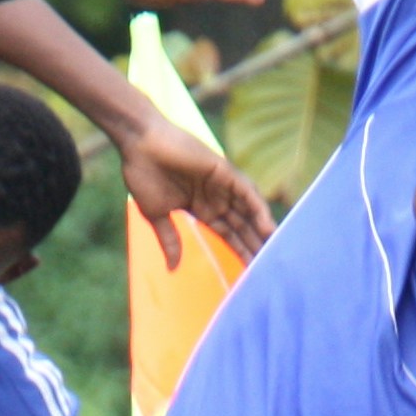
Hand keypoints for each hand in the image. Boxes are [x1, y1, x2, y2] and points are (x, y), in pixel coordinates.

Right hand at [121, 113, 273, 270]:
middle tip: (273, 266)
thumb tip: (172, 267)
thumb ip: (169, 240)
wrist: (139, 143)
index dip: (240, 251)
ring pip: (248, 210)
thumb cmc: (143, 174)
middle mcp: (216, 197)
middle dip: (255, 244)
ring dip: (262, 229)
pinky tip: (267, 226)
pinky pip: (246, 191)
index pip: (228, 234)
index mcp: (202, 207)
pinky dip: (258, 208)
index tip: (252, 272)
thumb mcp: (156, 215)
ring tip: (277, 250)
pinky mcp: (224, 170)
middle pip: (242, 225)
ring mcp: (222, 184)